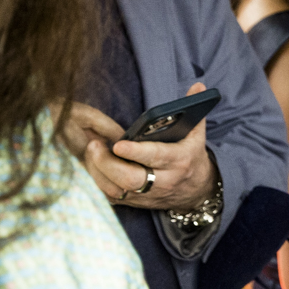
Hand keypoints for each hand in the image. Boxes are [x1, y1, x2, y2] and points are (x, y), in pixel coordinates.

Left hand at [64, 83, 217, 208]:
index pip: (156, 157)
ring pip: (117, 190)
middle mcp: (164, 181)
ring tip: (90, 152)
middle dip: (108, 163)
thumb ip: (194, 108)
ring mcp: (148, 194)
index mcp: (180, 160)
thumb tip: (198, 85)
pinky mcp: (135, 202)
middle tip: (94, 145)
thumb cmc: (191, 157)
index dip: (136, 152)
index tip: (118, 144)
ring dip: (98, 172)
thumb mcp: (197, 134)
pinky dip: (97, 182)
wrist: (196, 192)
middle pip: (131, 178)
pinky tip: (91, 166)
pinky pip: (110, 197)